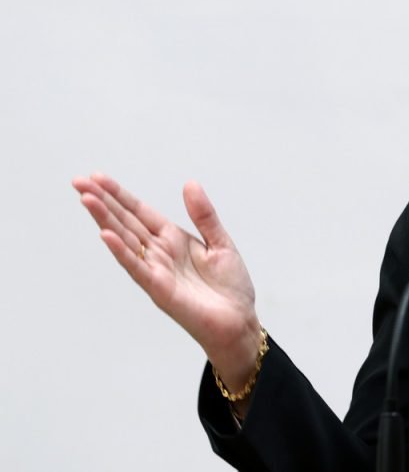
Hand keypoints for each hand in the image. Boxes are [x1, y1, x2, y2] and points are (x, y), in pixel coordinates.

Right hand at [72, 174, 263, 389]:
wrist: (239, 322)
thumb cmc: (230, 288)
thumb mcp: (221, 243)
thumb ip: (204, 216)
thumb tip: (190, 184)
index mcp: (173, 240)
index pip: (139, 212)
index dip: (119, 195)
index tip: (98, 178)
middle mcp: (159, 253)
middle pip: (125, 222)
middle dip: (103, 202)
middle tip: (78, 182)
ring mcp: (156, 270)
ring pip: (125, 240)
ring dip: (105, 220)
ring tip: (87, 199)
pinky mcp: (159, 289)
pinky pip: (137, 267)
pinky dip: (121, 251)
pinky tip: (106, 235)